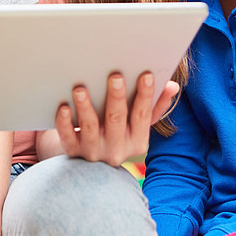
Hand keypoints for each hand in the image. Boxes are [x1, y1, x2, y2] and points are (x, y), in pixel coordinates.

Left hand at [55, 71, 179, 164]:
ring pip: (90, 127)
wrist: (89, 161)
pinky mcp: (73, 151)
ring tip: (80, 88)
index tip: (146, 74)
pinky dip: (64, 123)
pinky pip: (67, 137)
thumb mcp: (139, 124)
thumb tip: (173, 86)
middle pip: (116, 120)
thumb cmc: (118, 132)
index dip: (146, 95)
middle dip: (116, 97)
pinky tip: (63, 107)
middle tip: (115, 76)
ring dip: (86, 107)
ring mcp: (93, 152)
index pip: (143, 116)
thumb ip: (155, 106)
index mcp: (137, 141)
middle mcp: (116, 149)